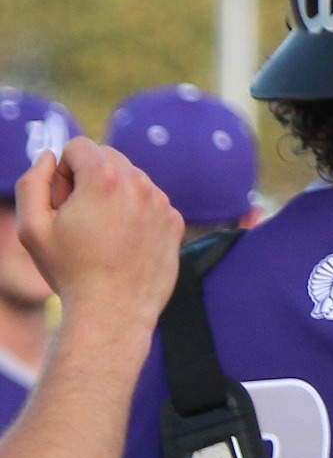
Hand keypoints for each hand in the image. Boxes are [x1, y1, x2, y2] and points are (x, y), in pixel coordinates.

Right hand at [16, 139, 181, 328]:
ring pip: (130, 179)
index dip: (62, 173)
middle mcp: (140, 184)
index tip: (63, 202)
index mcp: (106, 178)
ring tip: (101, 233)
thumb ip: (32, 182)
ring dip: (112, 195)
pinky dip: (134, 213)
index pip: (78, 147)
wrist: (114, 311)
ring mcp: (162, 203)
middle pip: (107, 158)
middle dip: (87, 178)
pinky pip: (149, 202)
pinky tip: (123, 243)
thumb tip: (48, 156)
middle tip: (79, 217)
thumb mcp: (33, 226)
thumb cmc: (69, 270)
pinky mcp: (175, 222)